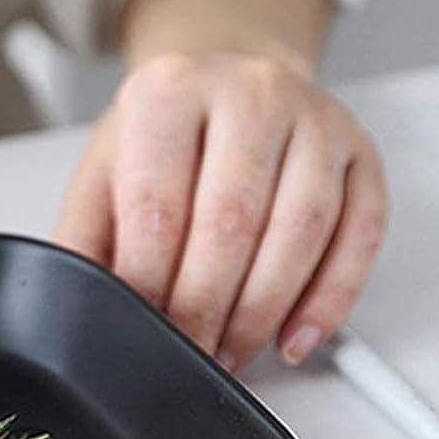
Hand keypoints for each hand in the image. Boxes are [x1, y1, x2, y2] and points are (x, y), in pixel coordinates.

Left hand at [55, 52, 387, 370]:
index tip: (141, 331)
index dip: (148, 284)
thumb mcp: (103, 175)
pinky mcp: (359, 152)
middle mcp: (247, 94)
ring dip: (261, 313)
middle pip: (230, 224)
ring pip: (299, 232)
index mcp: (168, 93)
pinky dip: (329, 300)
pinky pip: (359, 235)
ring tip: (230, 353)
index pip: (157, 206)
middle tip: (187, 353)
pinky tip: (293, 334)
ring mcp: (313, 119)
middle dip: (204, 310)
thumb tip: (79, 307)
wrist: (223, 85)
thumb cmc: (162, 139)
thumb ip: (85, 239)